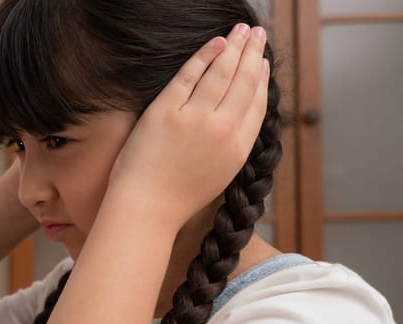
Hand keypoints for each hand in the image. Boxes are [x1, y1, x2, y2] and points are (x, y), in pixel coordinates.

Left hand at [108, 24, 269, 227]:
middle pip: (244, 82)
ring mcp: (195, 119)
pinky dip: (205, 55)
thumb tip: (236, 123)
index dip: (262, 79)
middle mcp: (223, 130)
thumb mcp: (218, 175)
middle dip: (252, 53)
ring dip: (235, 47)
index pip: (257, 105)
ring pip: (222, 73)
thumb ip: (230, 147)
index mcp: (239, 149)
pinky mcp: (166, 111)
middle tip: (258, 34)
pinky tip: (215, 42)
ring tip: (242, 29)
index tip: (263, 62)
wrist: (147, 208)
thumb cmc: (175, 198)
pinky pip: (189, 75)